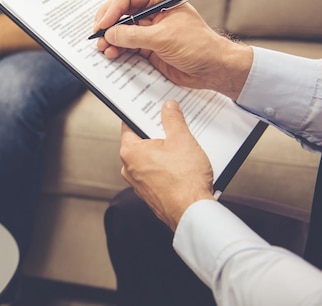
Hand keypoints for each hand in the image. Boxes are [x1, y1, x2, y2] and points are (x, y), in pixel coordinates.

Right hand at [94, 0, 252, 99]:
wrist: (212, 70)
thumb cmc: (199, 46)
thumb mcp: (163, 38)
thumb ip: (133, 35)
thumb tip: (110, 34)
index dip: (112, 8)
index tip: (104, 24)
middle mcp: (152, 11)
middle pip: (120, 11)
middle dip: (107, 23)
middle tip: (97, 34)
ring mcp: (148, 29)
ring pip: (120, 29)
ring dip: (110, 38)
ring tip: (103, 48)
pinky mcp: (146, 46)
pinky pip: (125, 45)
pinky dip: (116, 49)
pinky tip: (112, 53)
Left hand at [119, 100, 214, 230]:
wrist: (192, 213)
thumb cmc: (184, 180)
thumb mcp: (181, 139)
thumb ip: (172, 119)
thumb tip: (168, 107)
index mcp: (130, 152)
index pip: (129, 125)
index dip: (141, 115)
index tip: (151, 109)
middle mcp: (129, 169)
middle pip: (141, 142)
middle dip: (157, 134)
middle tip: (173, 127)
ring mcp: (139, 184)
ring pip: (150, 160)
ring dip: (164, 153)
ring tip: (183, 149)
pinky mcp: (151, 194)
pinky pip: (157, 174)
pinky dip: (168, 169)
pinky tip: (184, 167)